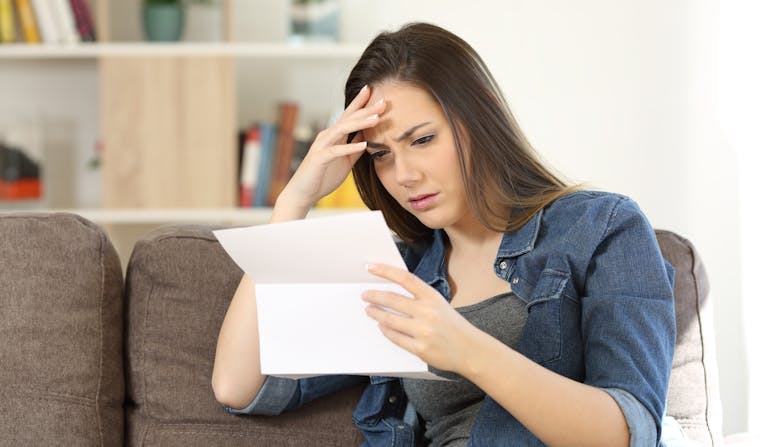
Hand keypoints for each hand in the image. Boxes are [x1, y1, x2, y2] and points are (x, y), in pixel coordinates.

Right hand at [278, 85, 385, 209]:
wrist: (303, 193)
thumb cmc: (323, 177)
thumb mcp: (346, 161)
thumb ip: (355, 149)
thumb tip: (368, 138)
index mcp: (334, 136)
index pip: (349, 116)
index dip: (361, 103)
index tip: (373, 91)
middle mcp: (327, 136)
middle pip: (348, 119)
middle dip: (366, 109)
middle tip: (383, 101)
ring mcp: (322, 146)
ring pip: (342, 130)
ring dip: (360, 123)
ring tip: (376, 118)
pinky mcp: (319, 159)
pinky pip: (336, 151)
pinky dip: (350, 147)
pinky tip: (364, 144)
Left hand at [361, 263, 480, 373]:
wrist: (471, 350)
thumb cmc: (453, 326)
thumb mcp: (440, 305)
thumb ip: (419, 298)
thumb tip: (391, 294)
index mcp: (433, 297)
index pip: (405, 279)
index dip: (386, 271)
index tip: (371, 267)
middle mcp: (428, 312)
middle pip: (393, 300)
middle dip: (374, 296)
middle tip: (365, 295)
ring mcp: (423, 331)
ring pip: (390, 320)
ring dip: (376, 313)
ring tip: (369, 310)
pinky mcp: (420, 348)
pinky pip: (395, 338)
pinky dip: (386, 331)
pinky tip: (381, 326)